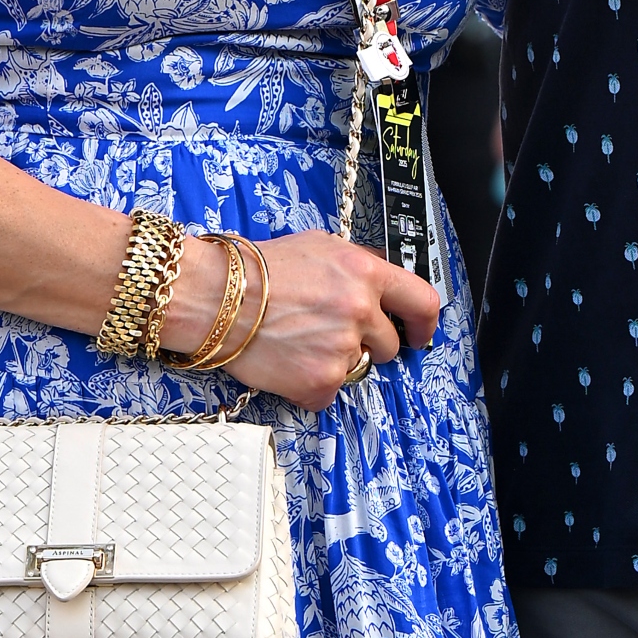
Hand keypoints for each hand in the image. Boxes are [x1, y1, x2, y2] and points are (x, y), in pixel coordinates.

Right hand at [168, 229, 439, 410]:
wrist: (214, 298)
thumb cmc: (255, 270)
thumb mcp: (318, 246)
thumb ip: (356, 266)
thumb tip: (379, 283)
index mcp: (364, 273)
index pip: (422, 302)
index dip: (424, 324)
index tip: (418, 334)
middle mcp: (359, 310)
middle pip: (388, 344)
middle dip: (365, 344)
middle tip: (328, 334)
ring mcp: (342, 348)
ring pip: (356, 368)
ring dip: (334, 361)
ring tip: (298, 342)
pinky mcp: (321, 381)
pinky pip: (329, 392)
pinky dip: (310, 384)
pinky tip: (287, 361)